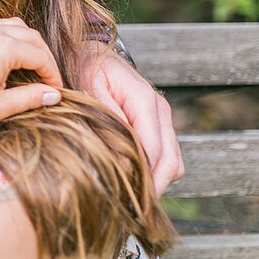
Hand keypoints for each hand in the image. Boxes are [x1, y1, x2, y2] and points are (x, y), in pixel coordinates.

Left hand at [0, 17, 64, 128]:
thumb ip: (30, 98)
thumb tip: (54, 95)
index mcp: (5, 48)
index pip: (42, 57)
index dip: (53, 75)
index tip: (56, 91)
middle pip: (34, 38)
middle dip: (45, 59)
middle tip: (48, 81)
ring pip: (19, 27)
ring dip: (31, 44)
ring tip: (33, 67)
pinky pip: (1, 26)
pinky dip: (13, 37)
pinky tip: (12, 57)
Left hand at [80, 44, 184, 194]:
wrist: (91, 50)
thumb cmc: (84, 67)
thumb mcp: (87, 88)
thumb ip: (105, 120)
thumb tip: (121, 158)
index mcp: (144, 101)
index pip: (153, 150)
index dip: (144, 179)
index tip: (126, 199)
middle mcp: (160, 110)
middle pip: (170, 162)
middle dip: (154, 187)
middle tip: (129, 209)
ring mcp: (162, 118)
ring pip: (173, 163)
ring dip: (157, 182)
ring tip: (130, 199)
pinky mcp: (157, 125)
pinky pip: (167, 156)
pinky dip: (155, 172)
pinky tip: (133, 181)